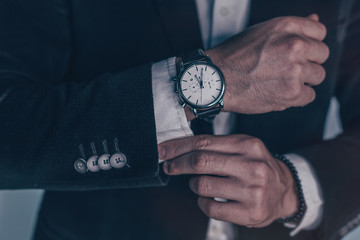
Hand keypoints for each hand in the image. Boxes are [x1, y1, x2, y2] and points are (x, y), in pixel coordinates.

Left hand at [158, 135, 298, 227]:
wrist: (285, 190)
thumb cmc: (257, 167)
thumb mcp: (243, 148)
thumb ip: (216, 146)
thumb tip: (179, 149)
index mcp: (248, 145)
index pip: (204, 142)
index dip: (178, 146)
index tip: (163, 150)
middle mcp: (252, 166)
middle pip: (201, 162)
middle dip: (178, 164)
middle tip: (169, 166)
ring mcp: (252, 191)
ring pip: (203, 185)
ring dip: (194, 185)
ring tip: (199, 183)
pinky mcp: (250, 212)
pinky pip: (210, 208)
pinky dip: (202, 202)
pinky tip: (207, 199)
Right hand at [206, 14, 328, 113]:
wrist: (215, 80)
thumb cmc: (233, 57)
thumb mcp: (261, 32)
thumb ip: (292, 28)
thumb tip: (314, 19)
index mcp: (286, 26)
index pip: (319, 32)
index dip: (308, 44)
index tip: (298, 52)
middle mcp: (294, 45)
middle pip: (322, 54)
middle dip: (307, 62)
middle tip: (286, 68)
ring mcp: (295, 70)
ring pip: (318, 76)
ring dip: (303, 80)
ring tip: (280, 81)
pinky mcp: (292, 93)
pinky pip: (309, 96)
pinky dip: (297, 97)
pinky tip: (279, 92)